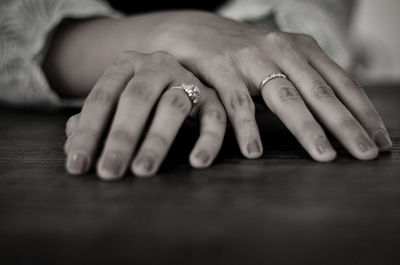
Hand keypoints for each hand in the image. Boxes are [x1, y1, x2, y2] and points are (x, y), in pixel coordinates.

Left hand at [64, 51, 225, 179]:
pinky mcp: (213, 98)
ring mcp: (187, 79)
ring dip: (157, 140)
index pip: (102, 97)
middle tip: (108, 172)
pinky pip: (215, 118)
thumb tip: (73, 146)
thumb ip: (94, 122)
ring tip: (142, 171)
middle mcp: (157, 66)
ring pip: (173, 107)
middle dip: (121, 137)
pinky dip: (208, 140)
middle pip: (136, 98)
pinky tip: (197, 163)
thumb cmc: (140, 100)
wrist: (177, 75)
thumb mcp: (116, 105)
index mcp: (126, 65)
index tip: (77, 165)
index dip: (88, 132)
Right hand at [151, 11, 391, 160]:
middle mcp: (282, 49)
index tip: (379, 142)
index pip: (341, 83)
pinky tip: (254, 152)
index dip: (363, 113)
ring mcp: (251, 57)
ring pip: (285, 96)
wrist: (194, 29)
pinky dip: (247, 127)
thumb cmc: (242, 52)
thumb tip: (335, 115)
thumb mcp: (279, 58)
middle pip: (320, 92)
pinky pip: (237, 102)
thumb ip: (303, 80)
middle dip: (346, 125)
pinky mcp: (220, 68)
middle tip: (365, 155)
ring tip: (324, 157)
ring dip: (307, 128)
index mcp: (302, 48)